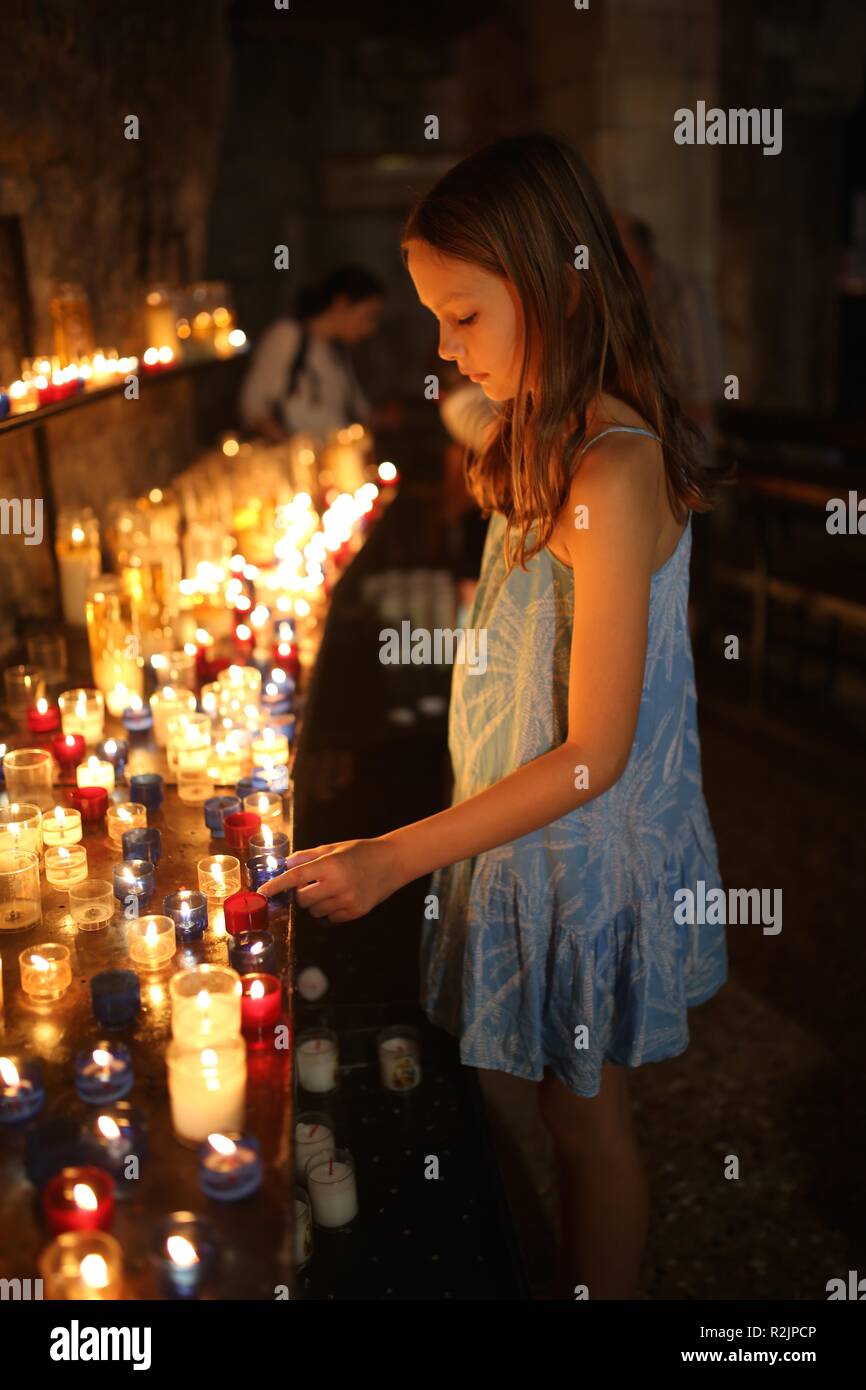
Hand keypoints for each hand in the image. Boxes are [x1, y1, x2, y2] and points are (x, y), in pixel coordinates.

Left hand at [257, 838, 402, 922]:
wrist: (392, 862)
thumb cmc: (360, 851)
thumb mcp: (333, 848)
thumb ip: (307, 857)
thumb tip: (284, 865)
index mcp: (330, 864)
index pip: (295, 877)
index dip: (276, 885)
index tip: (262, 893)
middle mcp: (338, 884)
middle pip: (303, 900)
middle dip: (302, 894)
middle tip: (312, 884)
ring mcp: (347, 900)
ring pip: (315, 912)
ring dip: (316, 903)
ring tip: (331, 889)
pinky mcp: (355, 912)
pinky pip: (330, 919)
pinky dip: (329, 911)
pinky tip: (340, 898)